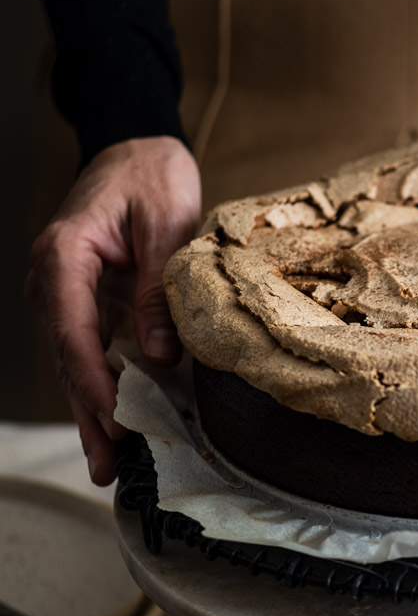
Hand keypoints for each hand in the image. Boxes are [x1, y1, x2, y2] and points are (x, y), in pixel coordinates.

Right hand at [25, 137, 200, 485]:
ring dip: (93, 412)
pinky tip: (116, 427)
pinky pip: (92, 352)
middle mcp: (53, 280)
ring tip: (108, 466)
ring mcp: (65, 294)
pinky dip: (104, 388)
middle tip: (107, 468)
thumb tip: (159, 355)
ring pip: (77, 363)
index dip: (94, 382)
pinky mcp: (85, 302)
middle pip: (70, 359)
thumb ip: (159, 288)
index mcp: (64, 256)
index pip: (74, 332)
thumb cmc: (150, 175)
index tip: (115, 421)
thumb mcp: (166, 224)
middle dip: (89, 415)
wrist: (136, 148)